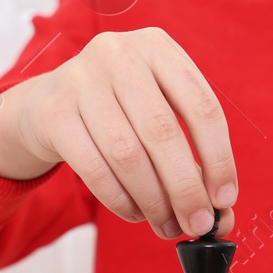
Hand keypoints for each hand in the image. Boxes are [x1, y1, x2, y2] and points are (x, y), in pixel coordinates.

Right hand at [0, 28, 237, 238]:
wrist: (47, 104)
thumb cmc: (120, 112)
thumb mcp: (158, 113)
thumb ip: (194, 158)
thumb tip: (224, 216)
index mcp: (158, 47)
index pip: (202, 106)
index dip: (219, 158)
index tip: (225, 200)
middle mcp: (119, 54)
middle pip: (162, 132)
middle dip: (185, 188)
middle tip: (197, 225)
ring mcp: (81, 79)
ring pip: (127, 155)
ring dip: (153, 200)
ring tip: (166, 225)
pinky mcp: (53, 112)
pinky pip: (94, 169)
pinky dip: (120, 200)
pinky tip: (134, 214)